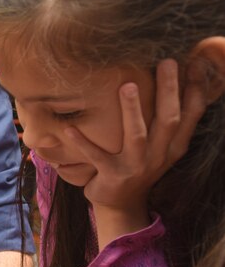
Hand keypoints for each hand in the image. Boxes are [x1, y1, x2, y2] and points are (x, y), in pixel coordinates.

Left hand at [67, 59, 209, 211]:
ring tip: (126, 86)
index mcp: (174, 146)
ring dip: (132, 110)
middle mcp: (159, 155)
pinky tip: (70, 128)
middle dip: (168, 90)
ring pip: (137, 135)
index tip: (196, 64)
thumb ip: (167, 121)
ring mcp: (136, 166)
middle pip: (169, 119)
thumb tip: (173, 81)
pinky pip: (96, 156)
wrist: (121, 205)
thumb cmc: (139, 165)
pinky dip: (83, 142)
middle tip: (166, 62)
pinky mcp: (112, 175)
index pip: (192, 115)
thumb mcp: (160, 146)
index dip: (195, 90)